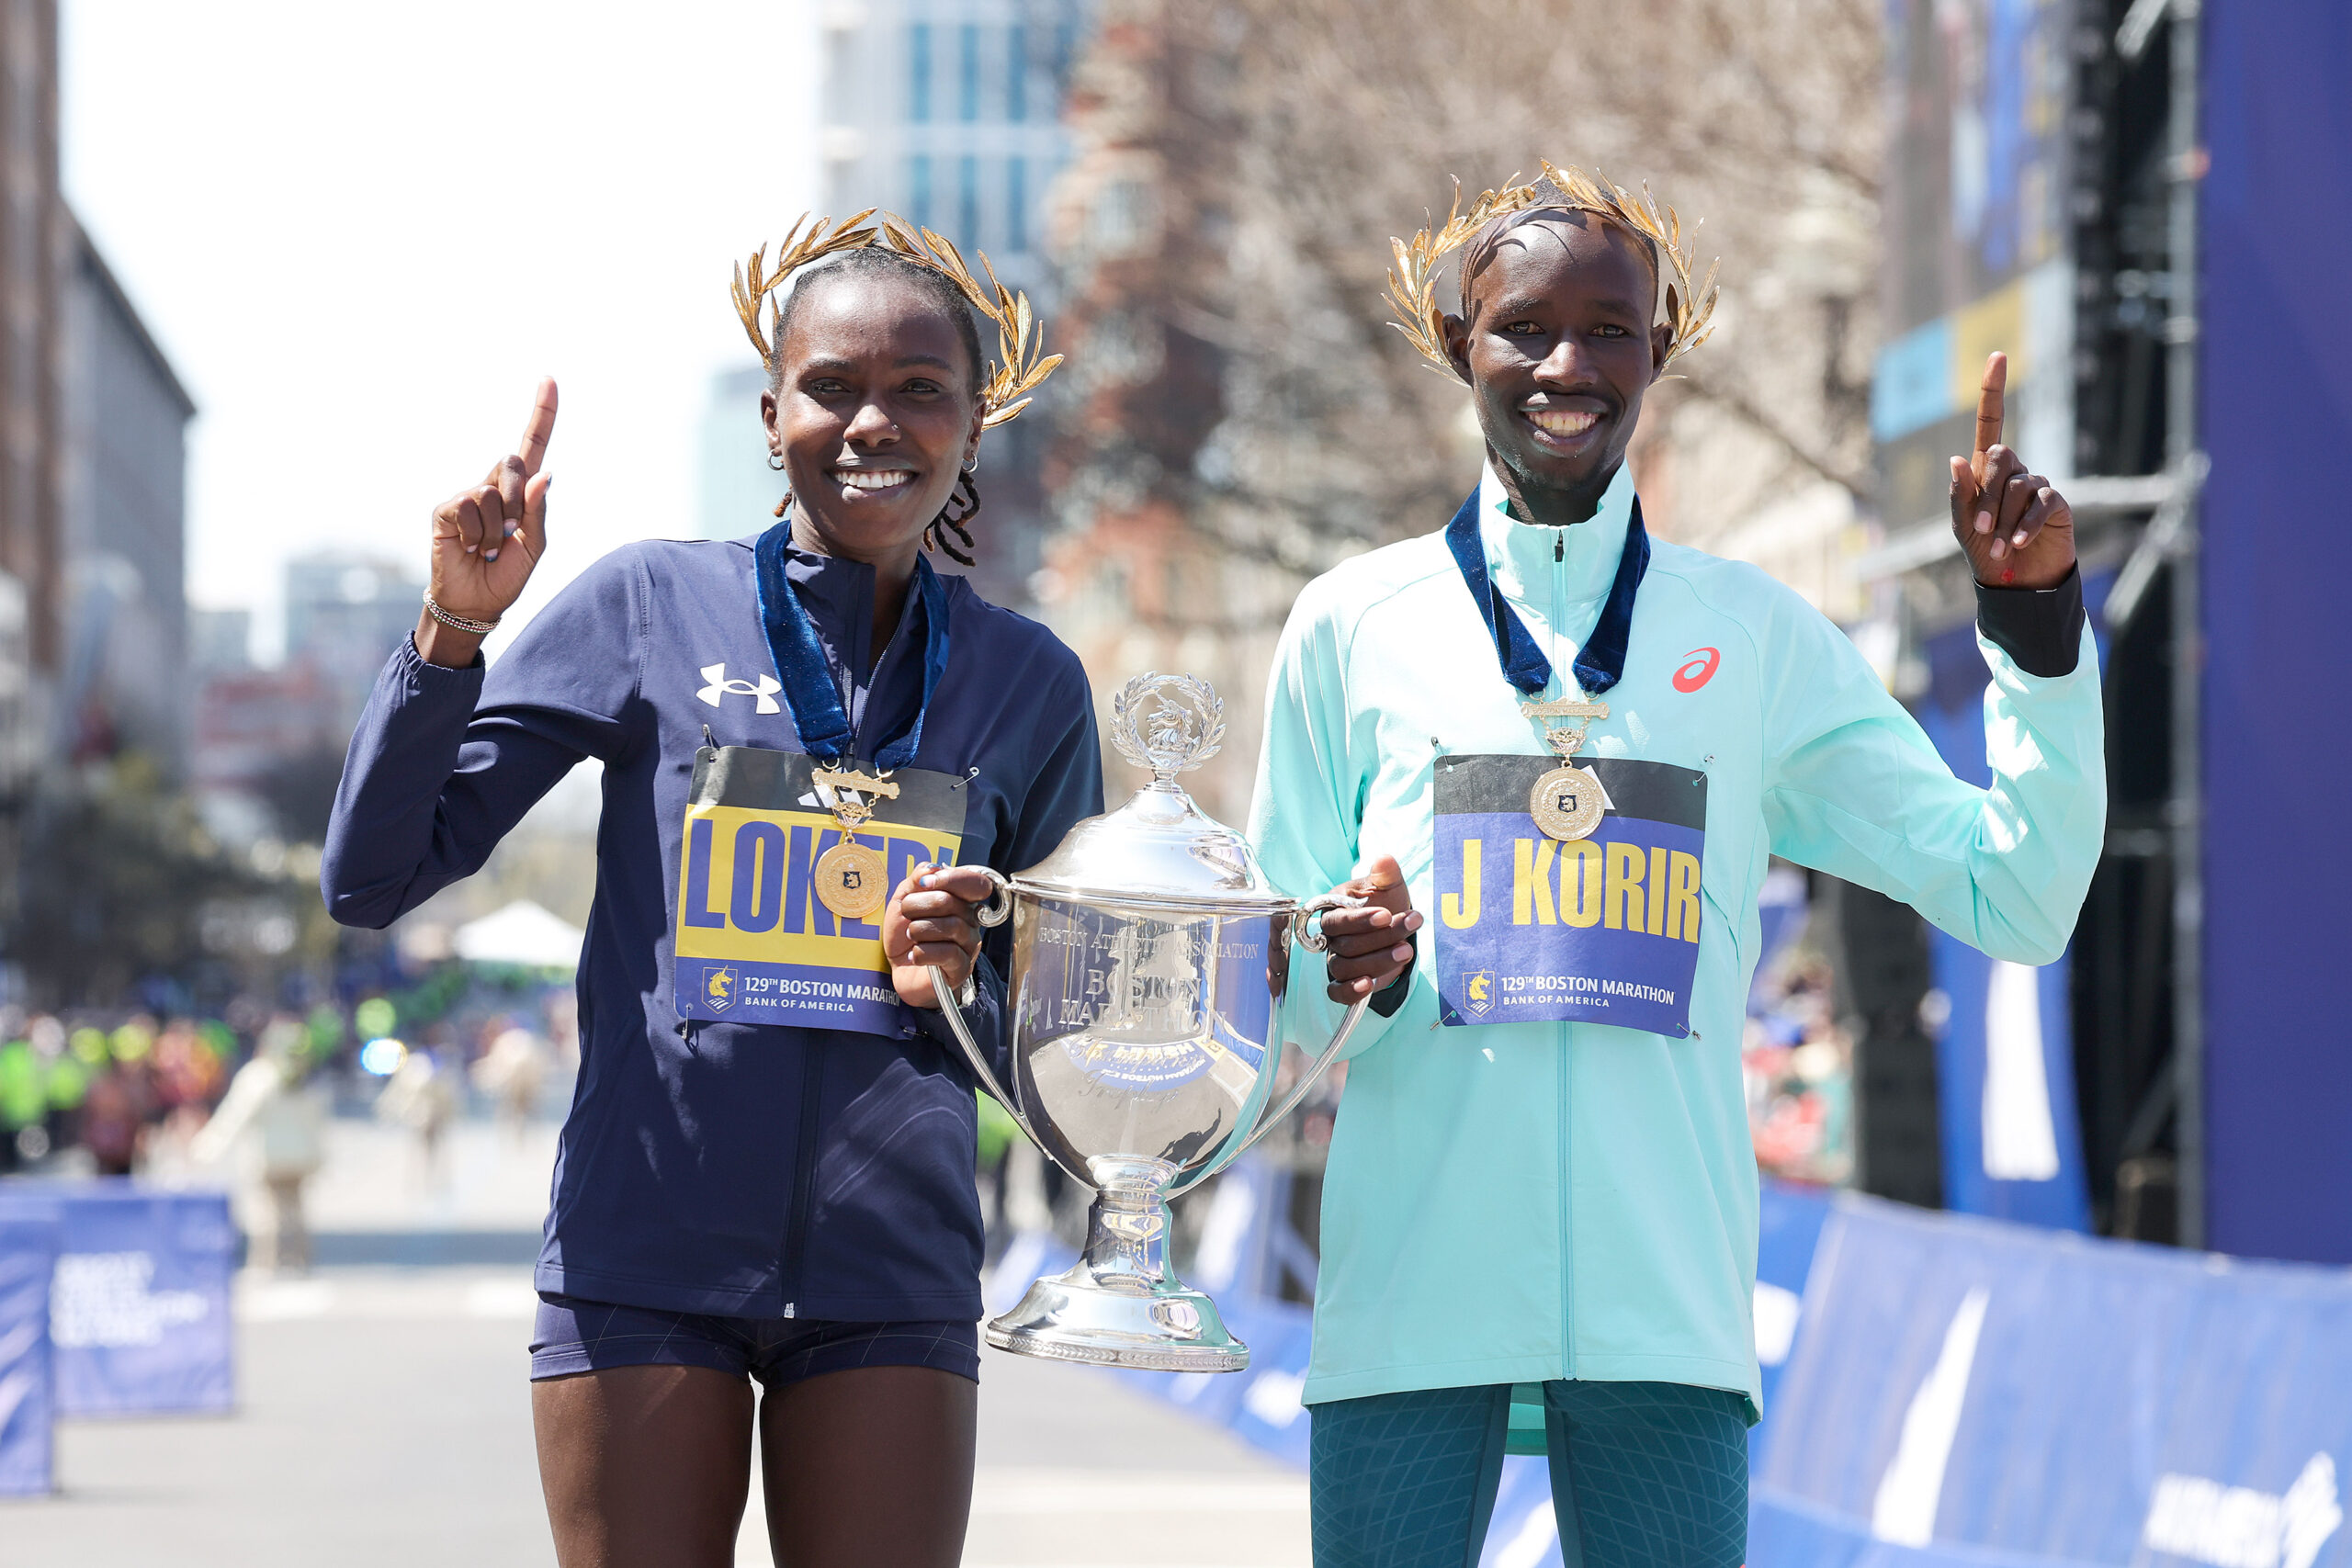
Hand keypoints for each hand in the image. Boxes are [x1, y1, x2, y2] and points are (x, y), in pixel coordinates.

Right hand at [418, 378, 557, 665]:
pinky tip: (469, 547)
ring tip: (486, 548)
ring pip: (491, 491)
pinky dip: (476, 533)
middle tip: (508, 535)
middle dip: (517, 501)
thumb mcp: (534, 546)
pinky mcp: (446, 509)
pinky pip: (468, 507)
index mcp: (519, 493)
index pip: (533, 447)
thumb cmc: (506, 574)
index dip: (542, 415)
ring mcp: (466, 496)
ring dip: (496, 529)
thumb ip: (537, 511)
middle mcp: (492, 486)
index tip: (549, 379)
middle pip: (513, 462)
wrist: (476, 603)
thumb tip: (544, 473)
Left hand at [885, 863, 996, 1009]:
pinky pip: (947, 953)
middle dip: (918, 905)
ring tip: (910, 936)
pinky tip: (915, 955)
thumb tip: (932, 869)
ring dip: (919, 929)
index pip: (976, 882)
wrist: (900, 969)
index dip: (951, 879)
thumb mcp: (903, 900)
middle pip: (951, 902)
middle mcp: (970, 921)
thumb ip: (916, 880)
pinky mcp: (962, 968)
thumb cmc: (904, 934)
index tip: (925, 883)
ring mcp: (969, 945)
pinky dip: (923, 952)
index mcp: (960, 900)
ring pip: (950, 927)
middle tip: (906, 915)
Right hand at [1318, 854, 1422, 1004]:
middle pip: (1347, 945)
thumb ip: (1385, 874)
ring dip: (1379, 961)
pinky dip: (1351, 991)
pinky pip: (1337, 992)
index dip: (1361, 920)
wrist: (1394, 929)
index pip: (1338, 919)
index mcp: (1334, 910)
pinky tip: (1368, 985)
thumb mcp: (1389, 887)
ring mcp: (1336, 960)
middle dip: (1383, 937)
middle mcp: (1331, 937)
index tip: (1387, 915)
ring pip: (1347, 968)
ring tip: (1407, 950)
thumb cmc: (1387, 904)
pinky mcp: (1344, 982)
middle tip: (1412, 925)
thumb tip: (1384, 859)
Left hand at [1949, 352, 2073, 589]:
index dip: (1992, 390)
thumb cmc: (1985, 552)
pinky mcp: (2056, 504)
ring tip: (1998, 546)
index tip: (1997, 355)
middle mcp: (2014, 471)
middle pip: (2000, 457)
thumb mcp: (1962, 525)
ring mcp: (2036, 486)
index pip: (1990, 422)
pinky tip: (2017, 543)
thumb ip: (1960, 495)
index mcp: (1986, 471)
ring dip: (2002, 518)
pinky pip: (2041, 502)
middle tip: (1979, 529)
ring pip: (2018, 484)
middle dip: (1986, 495)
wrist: (2015, 584)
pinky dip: (2024, 523)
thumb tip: (1958, 459)